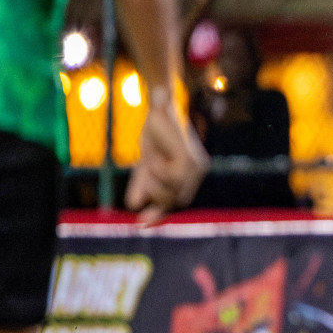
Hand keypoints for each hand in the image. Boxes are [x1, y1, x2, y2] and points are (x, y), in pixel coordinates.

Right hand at [126, 87, 209, 223]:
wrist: (159, 108)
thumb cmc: (155, 134)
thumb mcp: (148, 164)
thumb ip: (144, 186)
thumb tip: (134, 208)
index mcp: (193, 173)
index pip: (177, 200)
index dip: (159, 213)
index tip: (142, 223)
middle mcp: (198, 171)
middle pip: (174, 200)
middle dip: (155, 196)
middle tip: (145, 178)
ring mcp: (195, 167)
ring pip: (170, 191)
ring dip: (152, 180)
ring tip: (149, 160)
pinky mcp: (187, 161)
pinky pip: (167, 178)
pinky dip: (155, 171)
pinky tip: (152, 157)